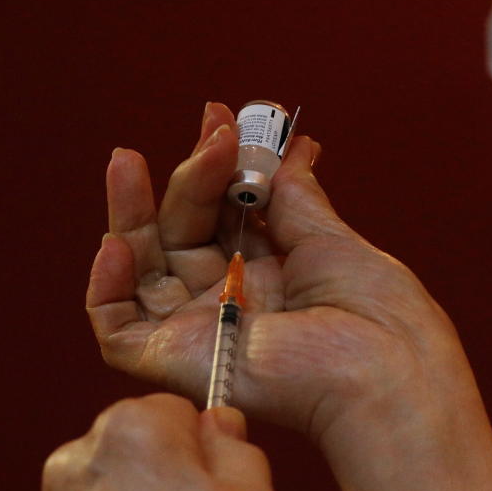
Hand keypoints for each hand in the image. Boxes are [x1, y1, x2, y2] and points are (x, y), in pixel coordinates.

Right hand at [87, 102, 473, 447]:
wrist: (384, 370)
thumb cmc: (378, 312)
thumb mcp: (333, 240)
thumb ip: (295, 198)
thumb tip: (294, 148)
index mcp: (276, 278)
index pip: (226, 217)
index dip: (218, 170)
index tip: (222, 120)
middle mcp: (235, 304)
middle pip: (185, 234)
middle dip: (191, 180)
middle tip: (212, 134)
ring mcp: (203, 333)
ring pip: (143, 272)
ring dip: (130, 214)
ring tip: (127, 161)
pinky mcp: (175, 363)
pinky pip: (117, 329)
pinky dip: (107, 286)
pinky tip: (118, 243)